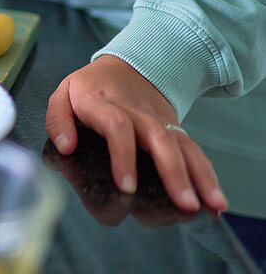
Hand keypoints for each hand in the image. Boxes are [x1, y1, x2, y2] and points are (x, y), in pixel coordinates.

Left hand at [45, 54, 227, 213]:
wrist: (125, 66)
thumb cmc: (89, 89)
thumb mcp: (62, 96)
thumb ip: (57, 120)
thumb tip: (66, 146)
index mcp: (102, 102)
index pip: (117, 125)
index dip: (124, 156)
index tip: (127, 187)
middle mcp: (135, 110)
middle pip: (158, 137)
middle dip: (173, 172)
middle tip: (183, 203)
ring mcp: (158, 118)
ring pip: (182, 143)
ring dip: (199, 175)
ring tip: (210, 206)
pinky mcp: (174, 127)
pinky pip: (193, 149)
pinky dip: (207, 173)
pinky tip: (215, 198)